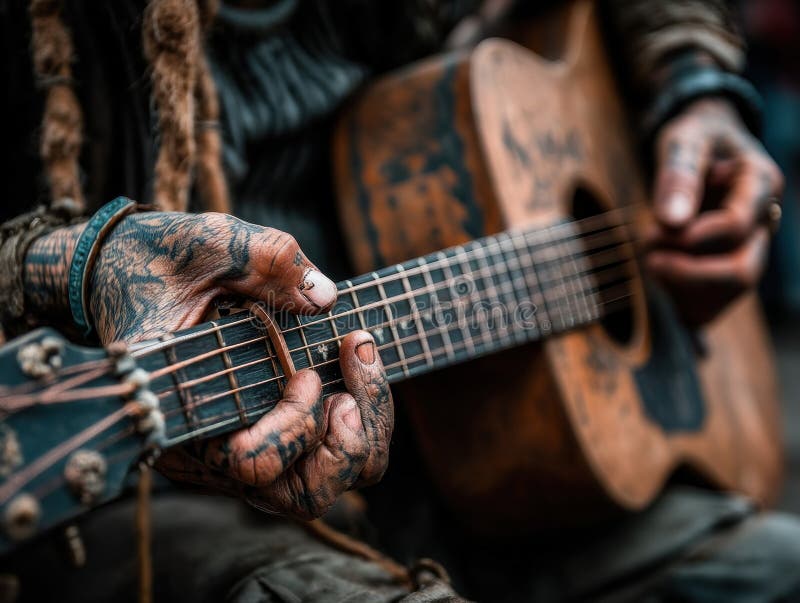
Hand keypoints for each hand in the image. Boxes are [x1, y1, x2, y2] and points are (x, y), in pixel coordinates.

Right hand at [24, 211, 393, 518]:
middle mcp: (209, 450)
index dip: (298, 423)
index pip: (253, 465)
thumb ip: (271, 261)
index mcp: (182, 413)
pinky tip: (351, 364)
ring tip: (361, 359)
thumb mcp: (213, 243)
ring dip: (362, 430)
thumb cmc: (163, 259)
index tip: (307, 370)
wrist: (129, 271)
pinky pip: (316, 458)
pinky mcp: (257, 435)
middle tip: (358, 363)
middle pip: (305, 495)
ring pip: (319, 485)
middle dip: (354, 439)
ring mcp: (235, 450)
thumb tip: (326, 297)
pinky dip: (352, 421)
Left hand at [647, 98, 783, 324]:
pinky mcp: (729, 266)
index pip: (734, 227)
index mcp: (761, 184)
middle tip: (649, 257)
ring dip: (683, 287)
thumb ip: (678, 176)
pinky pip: (715, 303)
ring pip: (731, 293)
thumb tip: (670, 222)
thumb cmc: (693, 138)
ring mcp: (750, 248)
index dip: (691, 238)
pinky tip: (661, 280)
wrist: (703, 144)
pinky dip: (684, 302)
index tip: (653, 233)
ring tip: (651, 259)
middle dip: (689, 273)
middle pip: (743, 271)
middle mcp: (764, 222)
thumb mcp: (683, 142)